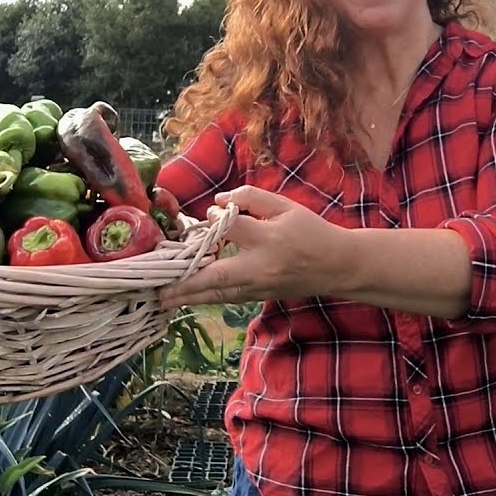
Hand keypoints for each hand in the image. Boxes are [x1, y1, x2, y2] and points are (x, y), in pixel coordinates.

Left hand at [158, 185, 347, 308]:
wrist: (338, 266)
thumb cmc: (313, 232)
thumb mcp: (286, 206)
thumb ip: (252, 197)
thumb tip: (218, 201)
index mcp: (270, 239)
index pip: (232, 228)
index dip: (215, 219)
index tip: (210, 213)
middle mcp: (262, 267)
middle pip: (217, 277)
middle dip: (185, 284)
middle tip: (157, 289)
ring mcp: (260, 287)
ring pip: (218, 294)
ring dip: (190, 296)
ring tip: (163, 298)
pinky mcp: (259, 296)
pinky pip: (227, 298)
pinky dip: (206, 297)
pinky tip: (188, 296)